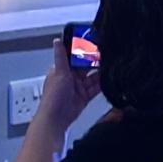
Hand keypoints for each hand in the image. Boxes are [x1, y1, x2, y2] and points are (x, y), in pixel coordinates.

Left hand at [7, 40, 101, 161]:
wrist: (55, 121)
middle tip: (106, 54)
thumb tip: (57, 40)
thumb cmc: (52, 98)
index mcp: (62, 69)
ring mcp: (78, 87)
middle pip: (85, 65)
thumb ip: (61, 56)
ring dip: (100, 72)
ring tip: (109, 65)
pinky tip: (108, 79)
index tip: (94, 43)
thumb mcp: (59, 73)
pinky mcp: (84, 97)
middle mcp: (70, 77)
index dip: (84, 50)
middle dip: (95, 61)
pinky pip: (95, 88)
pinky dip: (101, 84)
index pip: (75, 55)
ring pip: (92, 76)